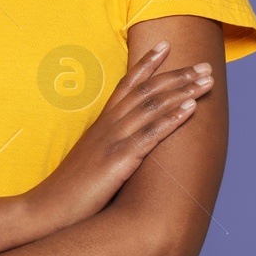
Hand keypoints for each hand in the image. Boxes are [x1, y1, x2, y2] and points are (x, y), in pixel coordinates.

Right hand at [25, 40, 213, 226]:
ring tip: (206, 80)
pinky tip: (191, 108)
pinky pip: (149, 134)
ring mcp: (112, 140)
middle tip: (204, 65)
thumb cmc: (70, 190)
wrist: (48, 209)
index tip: (167, 46)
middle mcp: (108, 126)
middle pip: (146, 90)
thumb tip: (127, 147)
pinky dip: (172, 118)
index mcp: (102, 124)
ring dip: (182, 90)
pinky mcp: (117, 160)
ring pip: (152, 106)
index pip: (126, 84)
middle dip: (177, 75)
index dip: (147, 63)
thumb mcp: (91, 161)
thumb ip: (109, 148)